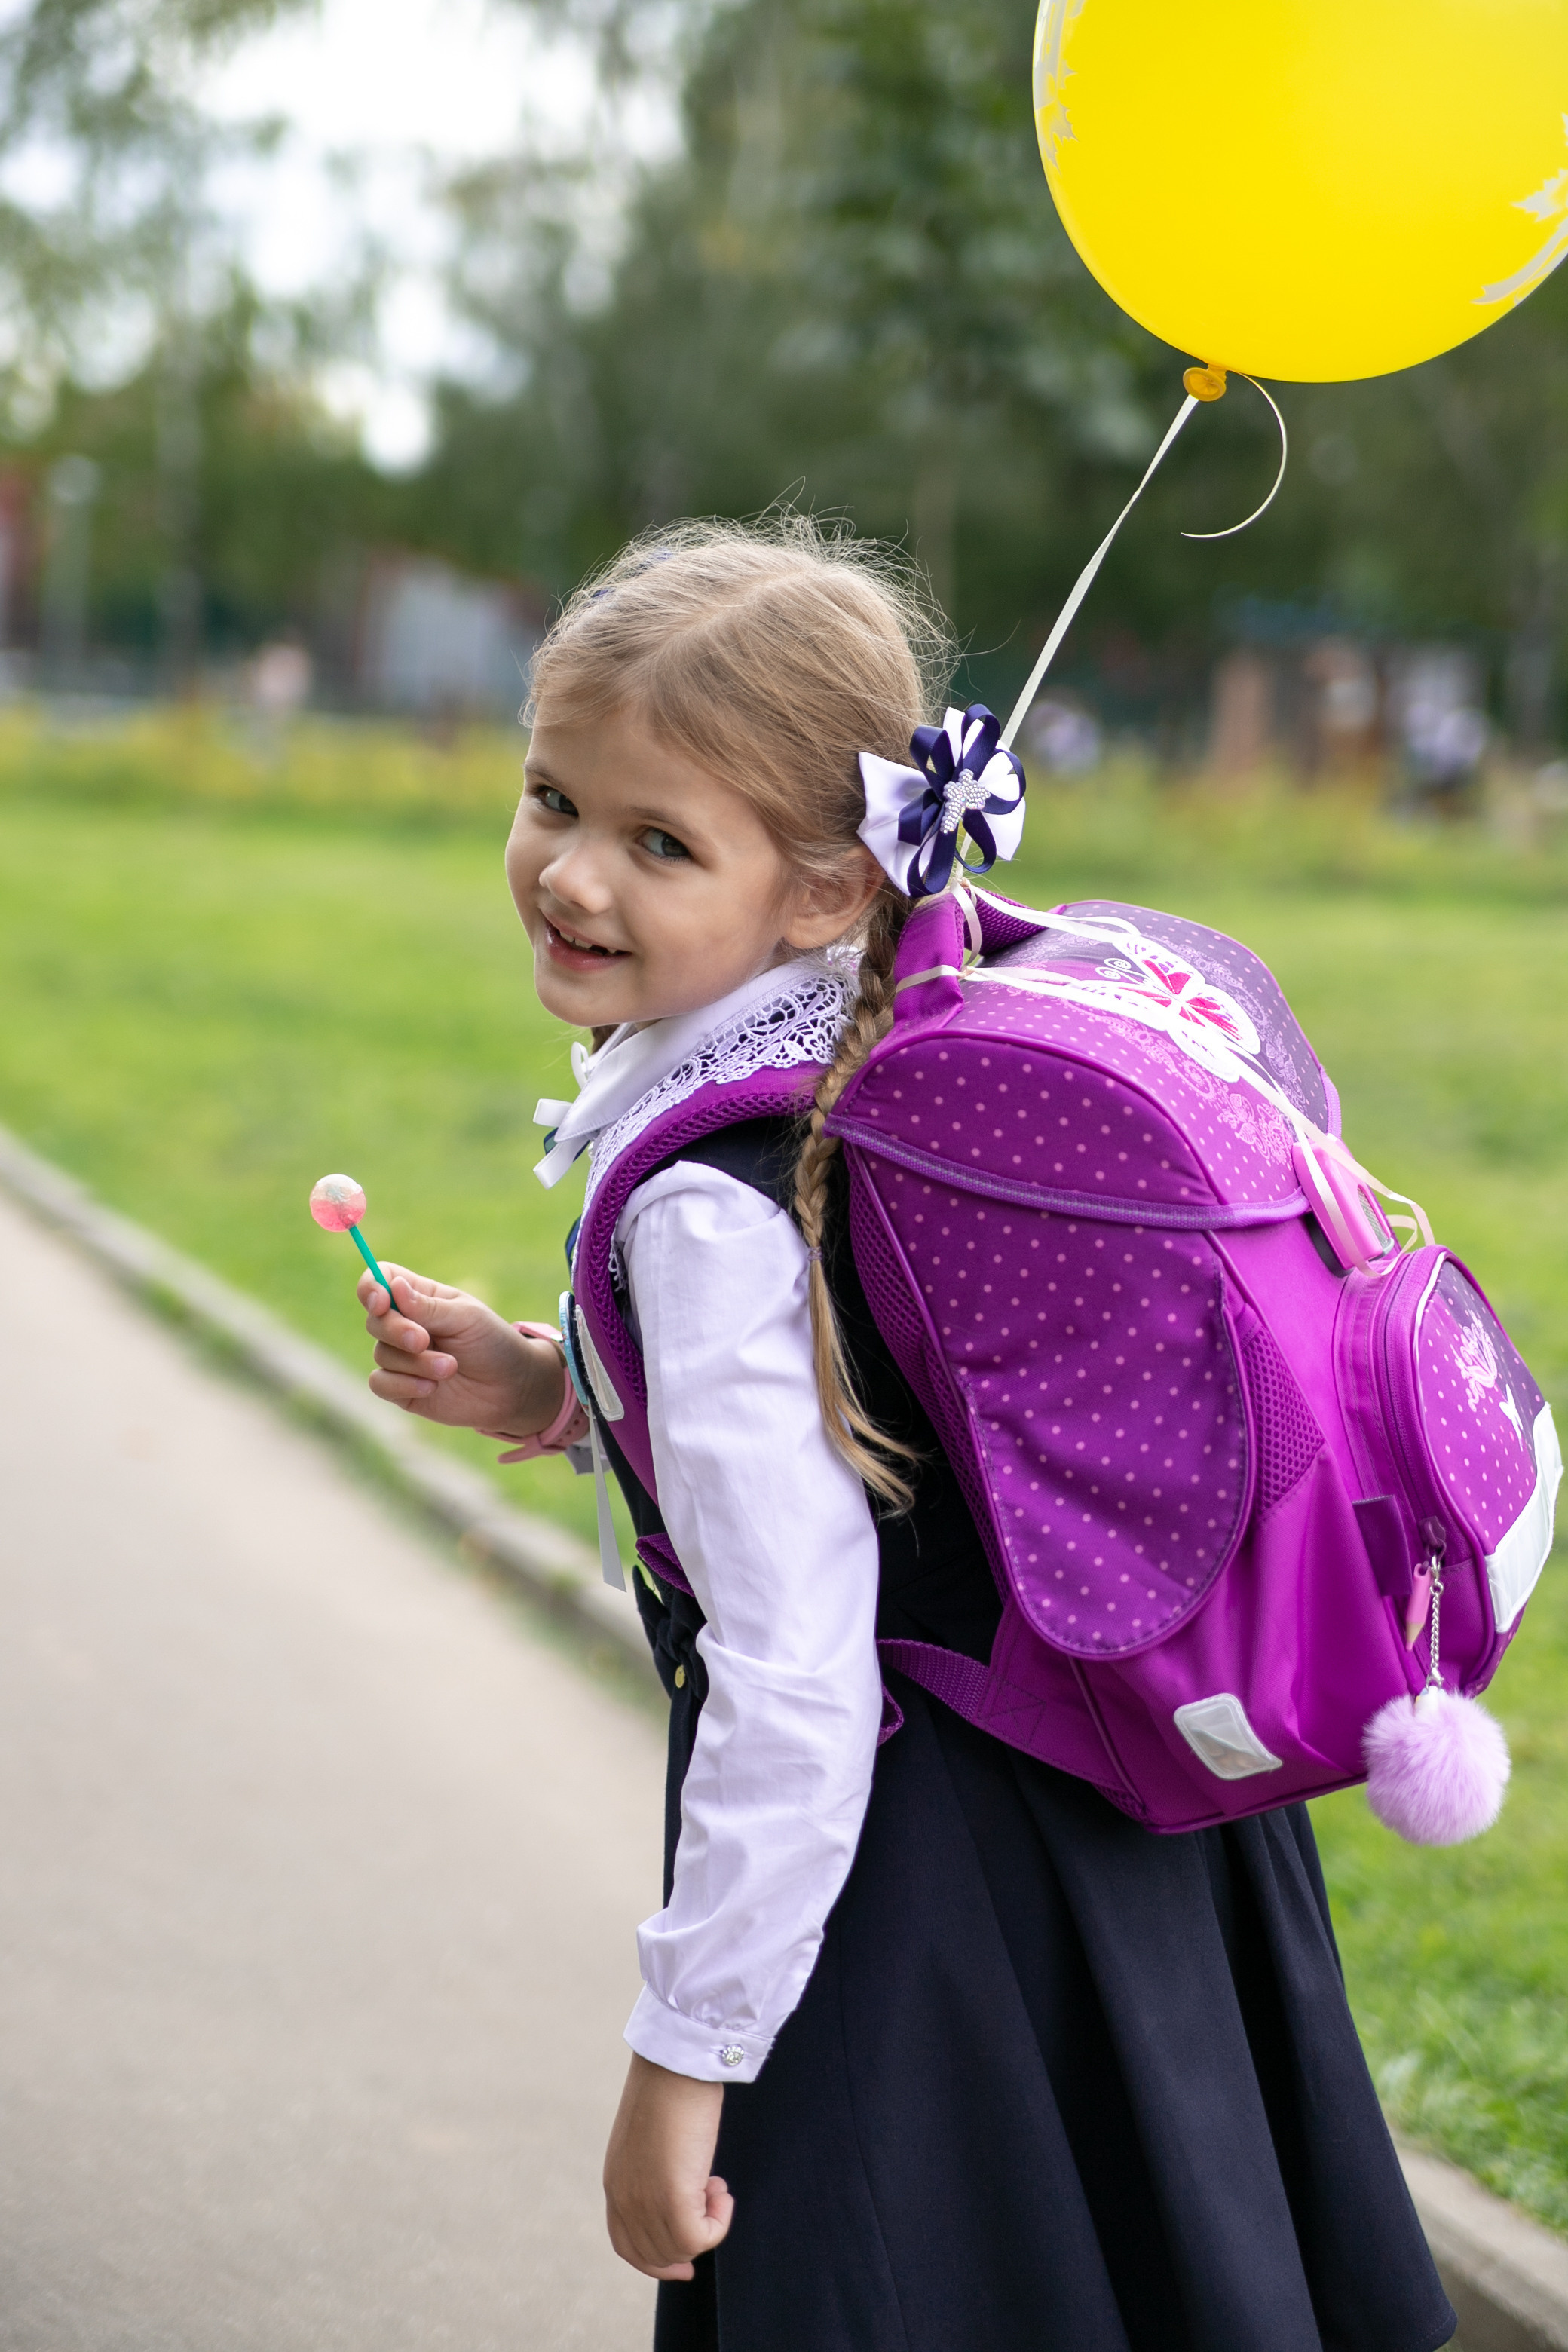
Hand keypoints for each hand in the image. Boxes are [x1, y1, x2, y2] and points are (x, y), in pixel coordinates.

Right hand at [358, 1265, 562, 1434]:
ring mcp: (400, 1357)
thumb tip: (393, 1286)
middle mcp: (404, 1324)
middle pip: (375, 1320)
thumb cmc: (492, 1343)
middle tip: (424, 1341)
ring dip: (416, 1363)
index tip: (382, 1302)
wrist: (511, 1388)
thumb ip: (429, 1307)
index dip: (372, 1287)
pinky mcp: (401, 1388)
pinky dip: (403, 1385)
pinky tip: (431, 1388)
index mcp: (419, 1297)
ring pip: (381, 1354)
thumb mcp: (467, 1318)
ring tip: (450, 1368)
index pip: (380, 1280)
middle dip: (397, 1331)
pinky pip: (380, 1383)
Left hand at [603, 2055, 732, 2280]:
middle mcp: (624, 2200)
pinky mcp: (673, 2199)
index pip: (627, 2245)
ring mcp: (646, 2202)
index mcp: (615, 2183)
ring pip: (680, 2249)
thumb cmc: (669, 2089)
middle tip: (713, 2202)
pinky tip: (722, 2187)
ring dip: (707, 2223)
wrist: (676, 2064)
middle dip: (690, 2244)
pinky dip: (719, 2221)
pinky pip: (700, 2239)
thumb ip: (653, 2170)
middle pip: (657, 2255)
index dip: (656, 2262)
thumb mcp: (649, 2139)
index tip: (685, 2263)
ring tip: (715, 2183)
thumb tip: (680, 2191)